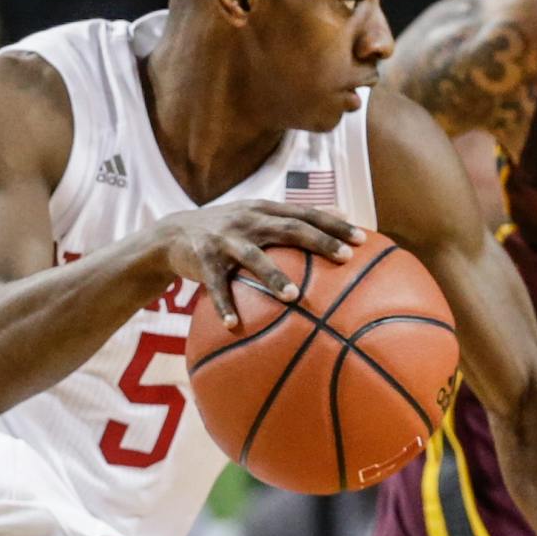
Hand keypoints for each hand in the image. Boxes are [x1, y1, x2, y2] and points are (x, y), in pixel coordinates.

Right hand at [152, 200, 363, 330]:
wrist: (174, 233)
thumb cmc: (228, 230)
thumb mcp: (259, 216)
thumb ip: (295, 217)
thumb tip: (343, 213)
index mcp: (265, 210)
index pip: (306, 213)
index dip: (334, 225)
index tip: (362, 240)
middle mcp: (248, 220)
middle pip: (289, 228)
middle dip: (318, 242)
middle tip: (344, 258)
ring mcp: (225, 239)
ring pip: (253, 257)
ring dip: (273, 276)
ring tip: (293, 297)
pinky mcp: (203, 260)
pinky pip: (215, 286)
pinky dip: (223, 305)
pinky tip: (233, 325)